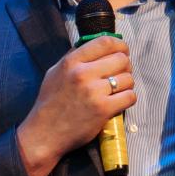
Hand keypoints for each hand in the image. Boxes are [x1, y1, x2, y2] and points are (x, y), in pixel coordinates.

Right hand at [16, 37, 135, 175]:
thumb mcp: (55, 73)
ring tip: (118, 90)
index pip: (105, 42)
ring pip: (128, 78)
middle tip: (120, 73)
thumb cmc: (49, 103)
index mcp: (71, 62)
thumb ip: (73, 58)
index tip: (122, 51)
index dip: (119, 45)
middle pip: (121, 59)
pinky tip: (119, 101)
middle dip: (125, 65)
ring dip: (127, 83)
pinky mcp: (104, 109)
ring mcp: (94, 92)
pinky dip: (128, 98)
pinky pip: (130, 96)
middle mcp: (83, 73)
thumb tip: (94, 46)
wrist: (44, 133)